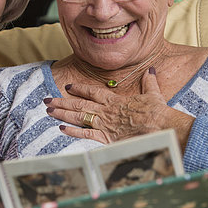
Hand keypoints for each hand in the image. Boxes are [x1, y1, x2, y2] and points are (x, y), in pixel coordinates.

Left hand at [45, 69, 193, 148]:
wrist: (161, 126)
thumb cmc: (157, 111)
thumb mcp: (153, 93)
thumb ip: (148, 81)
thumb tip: (150, 69)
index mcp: (115, 100)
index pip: (92, 92)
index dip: (79, 89)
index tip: (68, 87)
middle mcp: (106, 111)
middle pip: (79, 104)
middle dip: (62, 101)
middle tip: (47, 100)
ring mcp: (105, 124)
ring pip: (79, 117)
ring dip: (62, 113)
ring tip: (49, 111)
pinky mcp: (107, 137)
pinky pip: (86, 134)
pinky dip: (73, 132)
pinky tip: (62, 129)